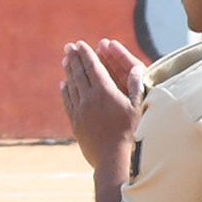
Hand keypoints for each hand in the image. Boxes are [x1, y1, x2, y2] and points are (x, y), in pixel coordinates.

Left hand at [59, 38, 144, 170]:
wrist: (111, 158)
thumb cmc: (130, 133)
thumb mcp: (137, 108)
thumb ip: (135, 86)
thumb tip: (137, 68)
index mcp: (104, 92)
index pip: (92, 67)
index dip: (86, 54)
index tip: (80, 44)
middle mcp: (89, 99)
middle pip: (79, 73)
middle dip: (74, 58)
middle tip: (69, 46)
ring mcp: (80, 110)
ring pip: (71, 86)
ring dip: (68, 71)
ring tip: (65, 60)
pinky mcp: (75, 122)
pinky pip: (68, 101)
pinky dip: (65, 90)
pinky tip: (64, 84)